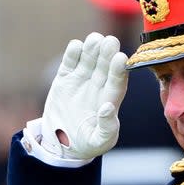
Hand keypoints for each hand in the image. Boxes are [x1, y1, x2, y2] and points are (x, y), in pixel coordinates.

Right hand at [38, 32, 128, 161]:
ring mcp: (82, 79)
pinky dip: (73, 52)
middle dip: (107, 53)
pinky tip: (76, 46)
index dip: (119, 70)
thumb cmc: (87, 143)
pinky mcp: (66, 77)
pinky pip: (71, 61)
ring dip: (92, 48)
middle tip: (109, 42)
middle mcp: (99, 85)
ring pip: (90, 58)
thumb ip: (107, 128)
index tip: (120, 58)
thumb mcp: (99, 142)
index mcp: (110, 99)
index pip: (118, 81)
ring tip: (94, 40)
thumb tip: (107, 107)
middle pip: (105, 65)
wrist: (63, 142)